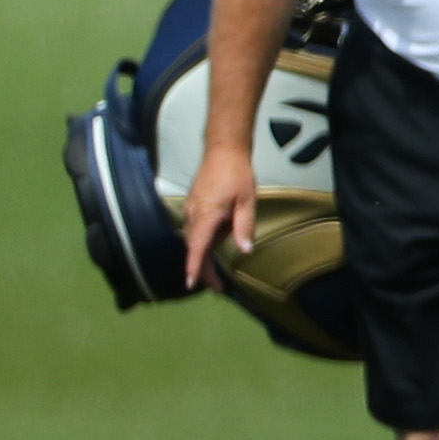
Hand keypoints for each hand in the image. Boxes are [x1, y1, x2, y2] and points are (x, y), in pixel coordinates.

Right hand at [183, 144, 258, 289]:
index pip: (197, 247)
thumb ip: (244, 226)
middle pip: (194, 248)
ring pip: (195, 240)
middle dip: (203, 269)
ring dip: (205, 256)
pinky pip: (197, 230)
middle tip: (218, 288)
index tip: (191, 283)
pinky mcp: (194, 207)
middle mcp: (193, 214)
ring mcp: (191, 210)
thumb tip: (244, 250)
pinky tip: (218, 242)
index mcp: (206, 215)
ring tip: (219, 273)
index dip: (194, 267)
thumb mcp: (247, 201)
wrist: (224, 151)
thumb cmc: (237, 174)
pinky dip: (204, 242)